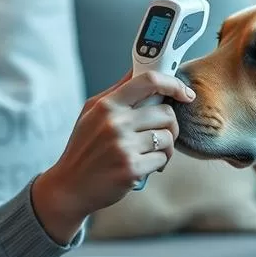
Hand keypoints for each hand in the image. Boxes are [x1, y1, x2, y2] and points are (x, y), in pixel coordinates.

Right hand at [31, 70, 195, 242]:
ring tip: (151, 153)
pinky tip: (144, 167)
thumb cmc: (84, 148)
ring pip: (167, 137)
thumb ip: (118, 92)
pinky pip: (162, 159)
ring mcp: (123, 146)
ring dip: (165, 147)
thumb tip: (140, 70)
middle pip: (166, 112)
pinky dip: (158, 164)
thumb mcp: (91, 113)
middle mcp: (115, 123)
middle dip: (170, 125)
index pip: (148, 81)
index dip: (173, 83)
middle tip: (161, 134)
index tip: (185, 93)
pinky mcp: (131, 168)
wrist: (70, 186)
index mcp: (107, 105)